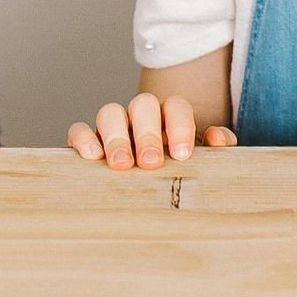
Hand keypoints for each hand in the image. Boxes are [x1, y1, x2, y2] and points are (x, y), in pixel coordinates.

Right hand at [67, 94, 237, 169]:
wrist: (150, 192)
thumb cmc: (177, 173)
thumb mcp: (201, 162)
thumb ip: (216, 150)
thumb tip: (217, 139)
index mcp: (170, 117)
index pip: (176, 106)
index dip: (180, 126)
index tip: (182, 155)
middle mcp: (141, 116)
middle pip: (142, 105)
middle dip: (147, 134)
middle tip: (152, 163)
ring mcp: (112, 127)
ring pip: (110, 112)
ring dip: (116, 137)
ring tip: (122, 165)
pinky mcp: (87, 141)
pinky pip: (79, 130)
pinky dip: (83, 139)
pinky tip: (93, 158)